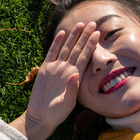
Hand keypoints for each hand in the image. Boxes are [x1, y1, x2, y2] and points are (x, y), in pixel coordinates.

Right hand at [11, 22, 99, 139]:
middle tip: (93, 23)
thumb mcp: (66, 103)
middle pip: (78, 49)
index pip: (85, 57)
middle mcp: (67, 70)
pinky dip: (56, 43)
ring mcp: (56, 68)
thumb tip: (75, 74)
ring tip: (80, 24)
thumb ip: (71, 89)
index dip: (91, 45)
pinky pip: (52, 53)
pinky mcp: (45, 69)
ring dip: (73, 36)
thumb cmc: (56, 113)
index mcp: (75, 77)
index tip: (98, 33)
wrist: (41, 116)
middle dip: (86, 36)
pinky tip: (62, 33)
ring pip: (66, 48)